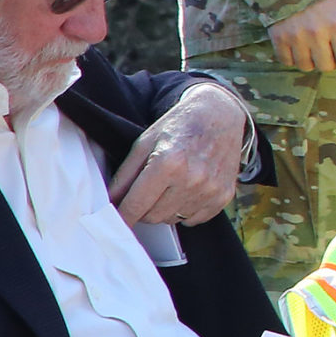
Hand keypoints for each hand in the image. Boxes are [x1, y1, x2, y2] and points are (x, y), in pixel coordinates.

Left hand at [110, 82, 247, 224]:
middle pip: (153, 217)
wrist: (220, 116)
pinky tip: (187, 191)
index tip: (117, 219)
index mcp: (168, 163)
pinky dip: (186, 211)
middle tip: (146, 192)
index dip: (122, 215)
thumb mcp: (145, 143)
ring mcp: (211, 189)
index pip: (136, 205)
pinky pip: (194, 220)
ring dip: (165, 209)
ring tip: (170, 186)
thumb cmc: (179, 126)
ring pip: (173, 219)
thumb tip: (111, 202)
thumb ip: (125, 175)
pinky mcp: (224, 196)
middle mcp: (192, 179)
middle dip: (144, 209)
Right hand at [267, 0, 335, 71]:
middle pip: (325, 67)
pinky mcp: (277, 37)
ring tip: (309, 46)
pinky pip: (286, 61)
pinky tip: (294, 45)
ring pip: (305, 66)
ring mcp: (295, 36)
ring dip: (309, 60)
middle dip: (328, 60)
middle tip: (325, 48)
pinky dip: (291, 57)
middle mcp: (316, 33)